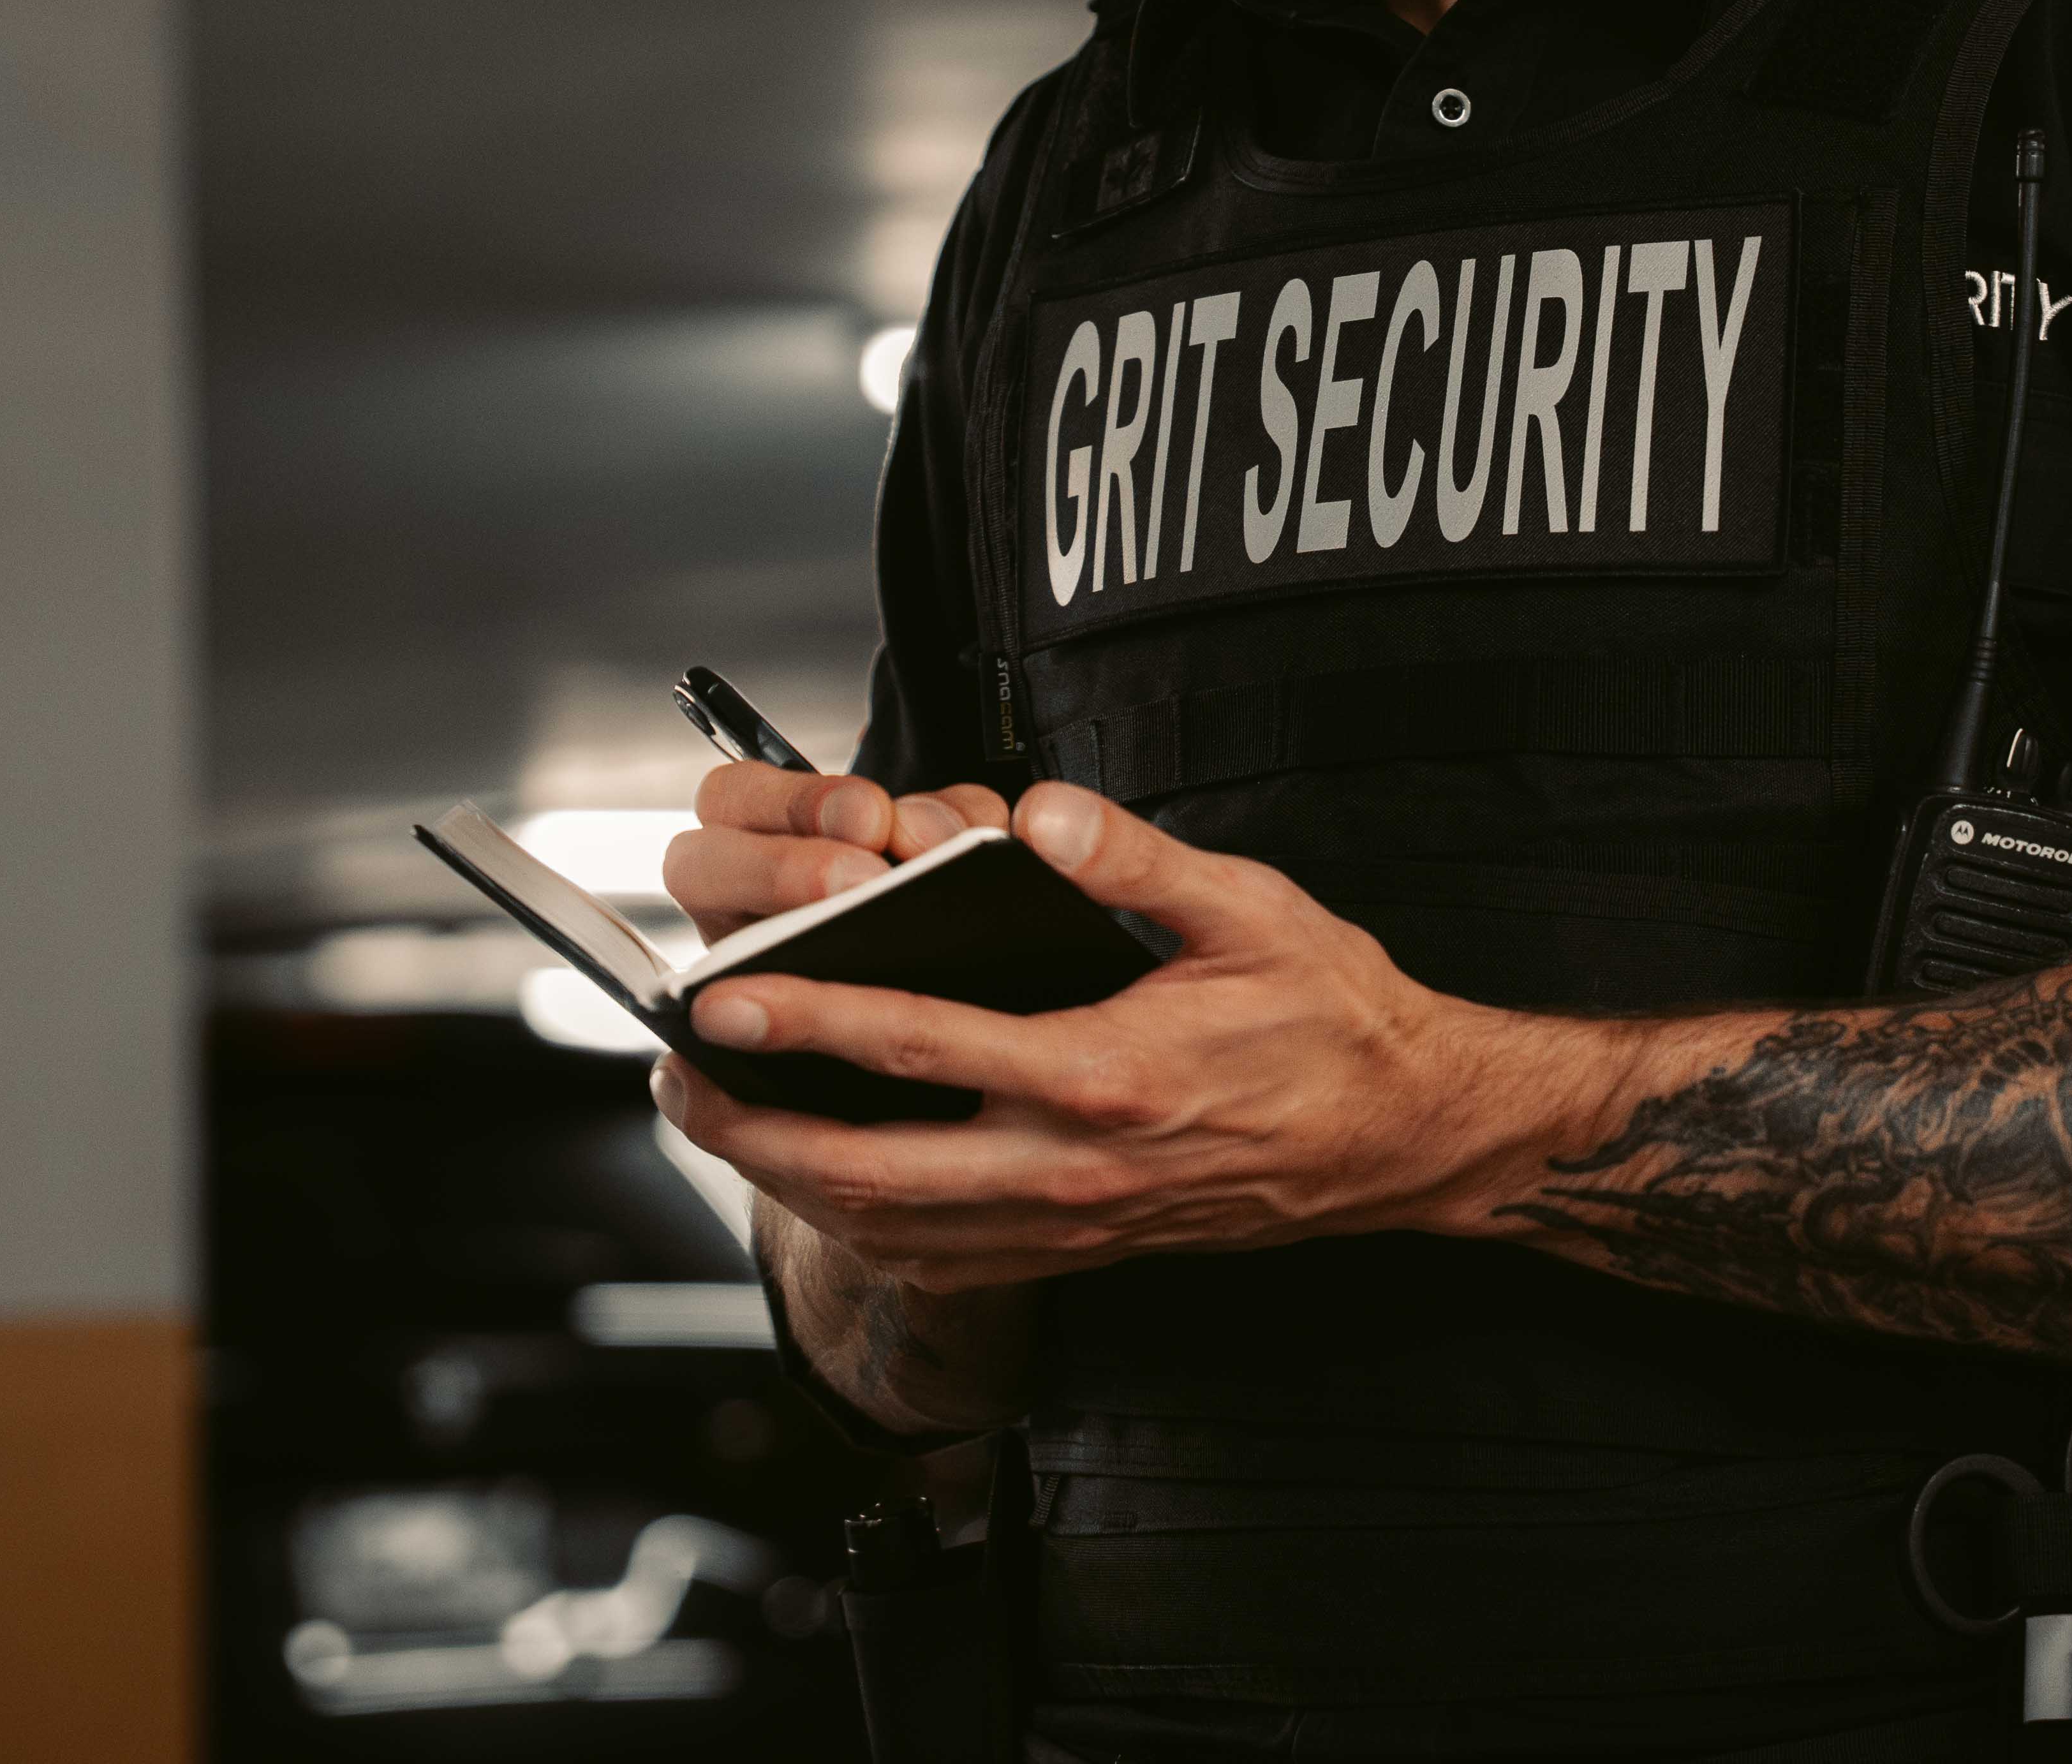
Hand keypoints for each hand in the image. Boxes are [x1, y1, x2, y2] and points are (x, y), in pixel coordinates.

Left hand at [650, 783, 1602, 1289]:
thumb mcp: (1253, 908)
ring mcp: (1072, 1224)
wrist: (1400, 1136)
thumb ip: (1137, 861)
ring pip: (890, 1228)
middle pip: (870, 1168)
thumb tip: (1041, 812)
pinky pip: (941, 1259)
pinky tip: (815, 1186)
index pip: (922, 1048)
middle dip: (751, 1127)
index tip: (720, 999)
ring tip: (714, 1123)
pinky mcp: (1078, 1251)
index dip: (809, 1019)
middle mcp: (1074, 1166)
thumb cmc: (1331, 1015)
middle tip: (671, 1078)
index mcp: (1107, 1073)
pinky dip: (856, 1227)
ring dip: (785, 1182)